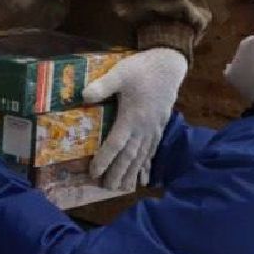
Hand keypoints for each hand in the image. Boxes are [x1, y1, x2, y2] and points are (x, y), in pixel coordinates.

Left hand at [83, 48, 187, 190]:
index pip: (115, 144)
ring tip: (124, 188)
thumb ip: (103, 85)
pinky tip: (145, 175)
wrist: (169, 66)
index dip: (104, 159)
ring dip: (132, 173)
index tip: (94, 172)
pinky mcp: (159, 127)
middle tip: (107, 188)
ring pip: (142, 156)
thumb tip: (84, 96)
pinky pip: (152, 150)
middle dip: (118, 173)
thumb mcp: (120, 72)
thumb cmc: (142, 69)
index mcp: (131, 117)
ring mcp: (153, 129)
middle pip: (129, 156)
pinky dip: (147, 164)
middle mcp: (143, 128)